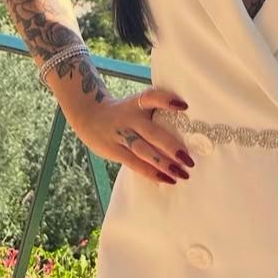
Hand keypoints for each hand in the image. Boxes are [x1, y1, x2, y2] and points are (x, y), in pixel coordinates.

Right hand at [66, 88, 195, 185]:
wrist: (88, 114)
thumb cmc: (124, 111)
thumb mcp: (135, 104)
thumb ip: (154, 112)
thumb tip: (186, 125)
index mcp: (136, 103)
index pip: (151, 97)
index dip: (166, 100)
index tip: (185, 106)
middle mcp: (129, 118)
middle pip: (152, 133)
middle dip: (172, 147)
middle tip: (190, 160)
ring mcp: (120, 135)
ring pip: (143, 151)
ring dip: (164, 164)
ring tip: (183, 173)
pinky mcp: (114, 151)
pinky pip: (134, 163)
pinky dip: (151, 172)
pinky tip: (167, 179)